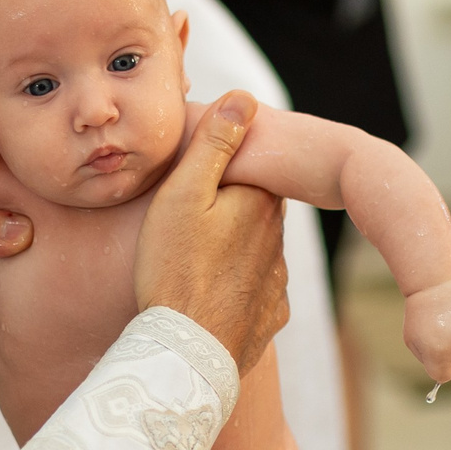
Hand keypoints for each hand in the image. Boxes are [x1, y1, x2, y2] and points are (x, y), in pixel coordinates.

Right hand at [135, 91, 288, 372]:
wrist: (185, 351)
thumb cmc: (173, 268)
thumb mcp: (182, 195)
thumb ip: (214, 145)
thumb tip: (245, 98)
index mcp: (259, 203)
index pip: (256, 171)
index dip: (228, 172)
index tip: (200, 181)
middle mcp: (277, 240)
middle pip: (257, 211)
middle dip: (233, 210)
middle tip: (193, 219)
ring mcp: (277, 281)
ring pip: (258, 251)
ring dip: (236, 250)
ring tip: (197, 260)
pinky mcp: (270, 317)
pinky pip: (256, 292)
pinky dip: (238, 289)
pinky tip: (211, 295)